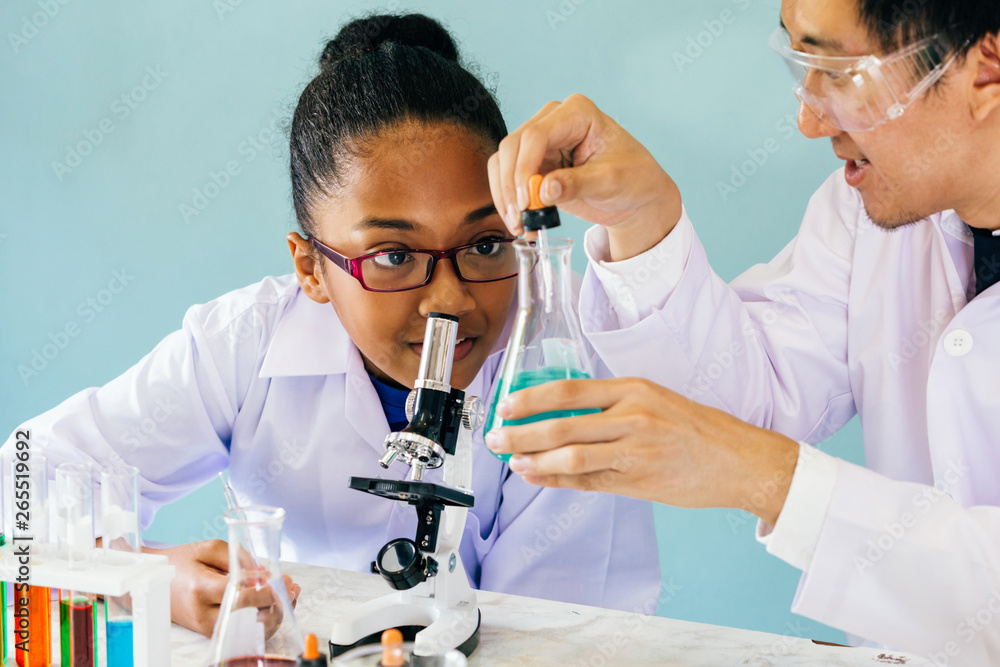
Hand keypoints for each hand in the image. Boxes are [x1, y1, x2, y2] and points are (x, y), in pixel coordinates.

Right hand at [145, 540, 300, 636]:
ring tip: (290, 595)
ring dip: (274, 615)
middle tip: (291, 586)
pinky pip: (242, 631)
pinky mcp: (210, 632)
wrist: (154, 580)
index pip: (240, 595)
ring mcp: (206, 626)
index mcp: (200, 588)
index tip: (281, 578)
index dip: (265, 589)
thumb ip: (239, 557)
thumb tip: (264, 571)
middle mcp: (203, 613)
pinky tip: (276, 605)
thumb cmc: (182, 561)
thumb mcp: (210, 548)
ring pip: (247, 630)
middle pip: (247, 616)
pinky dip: (263, 621)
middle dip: (275, 602)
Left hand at [484, 378, 799, 525]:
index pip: (569, 390)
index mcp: (633, 389)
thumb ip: (611, 406)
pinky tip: (537, 476)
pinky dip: (557, 479)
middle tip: (495, 437)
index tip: (505, 404)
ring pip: (571, 455)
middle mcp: (632, 416)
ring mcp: (635, 450)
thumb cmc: (697, 429)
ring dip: (533, 458)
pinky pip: (588, 481)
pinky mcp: (638, 480)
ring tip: (511, 460)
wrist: (739, 460)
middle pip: (562, 424)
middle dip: (520, 432)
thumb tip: (561, 413)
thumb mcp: (655, 401)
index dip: (531, 398)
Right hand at [488, 94, 681, 259]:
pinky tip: (521, 223)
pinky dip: (508, 201)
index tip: (527, 201)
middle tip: (520, 218)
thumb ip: (577, 184)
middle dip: (511, 185)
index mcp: (577, 113)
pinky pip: (507, 178)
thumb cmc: (632, 178)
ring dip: (505, 195)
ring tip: (519, 225)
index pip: (537, 135)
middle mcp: (552, 121)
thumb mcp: (610, 182)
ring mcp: (539, 142)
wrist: (635, 195)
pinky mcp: (533, 163)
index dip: (525, 168)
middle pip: (513, 147)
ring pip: (503, 162)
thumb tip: (543, 190)